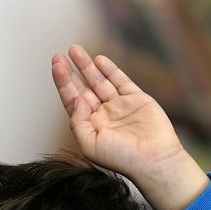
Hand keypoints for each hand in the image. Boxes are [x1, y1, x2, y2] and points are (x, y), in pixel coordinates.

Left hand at [51, 44, 206, 209]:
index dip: (63, 83)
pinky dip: (110, 70)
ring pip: (100, 81)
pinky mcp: (137, 99)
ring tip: (74, 50)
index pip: (73, 101)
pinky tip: (99, 59)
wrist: (154, 159)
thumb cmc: (121, 158)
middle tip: (58, 55)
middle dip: (71, 72)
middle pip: (83, 89)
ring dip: (87, 66)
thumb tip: (76, 99)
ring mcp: (120, 106)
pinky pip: (121, 81)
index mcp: (91, 127)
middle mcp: (104, 116)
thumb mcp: (90, 144)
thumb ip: (78, 121)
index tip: (56, 66)